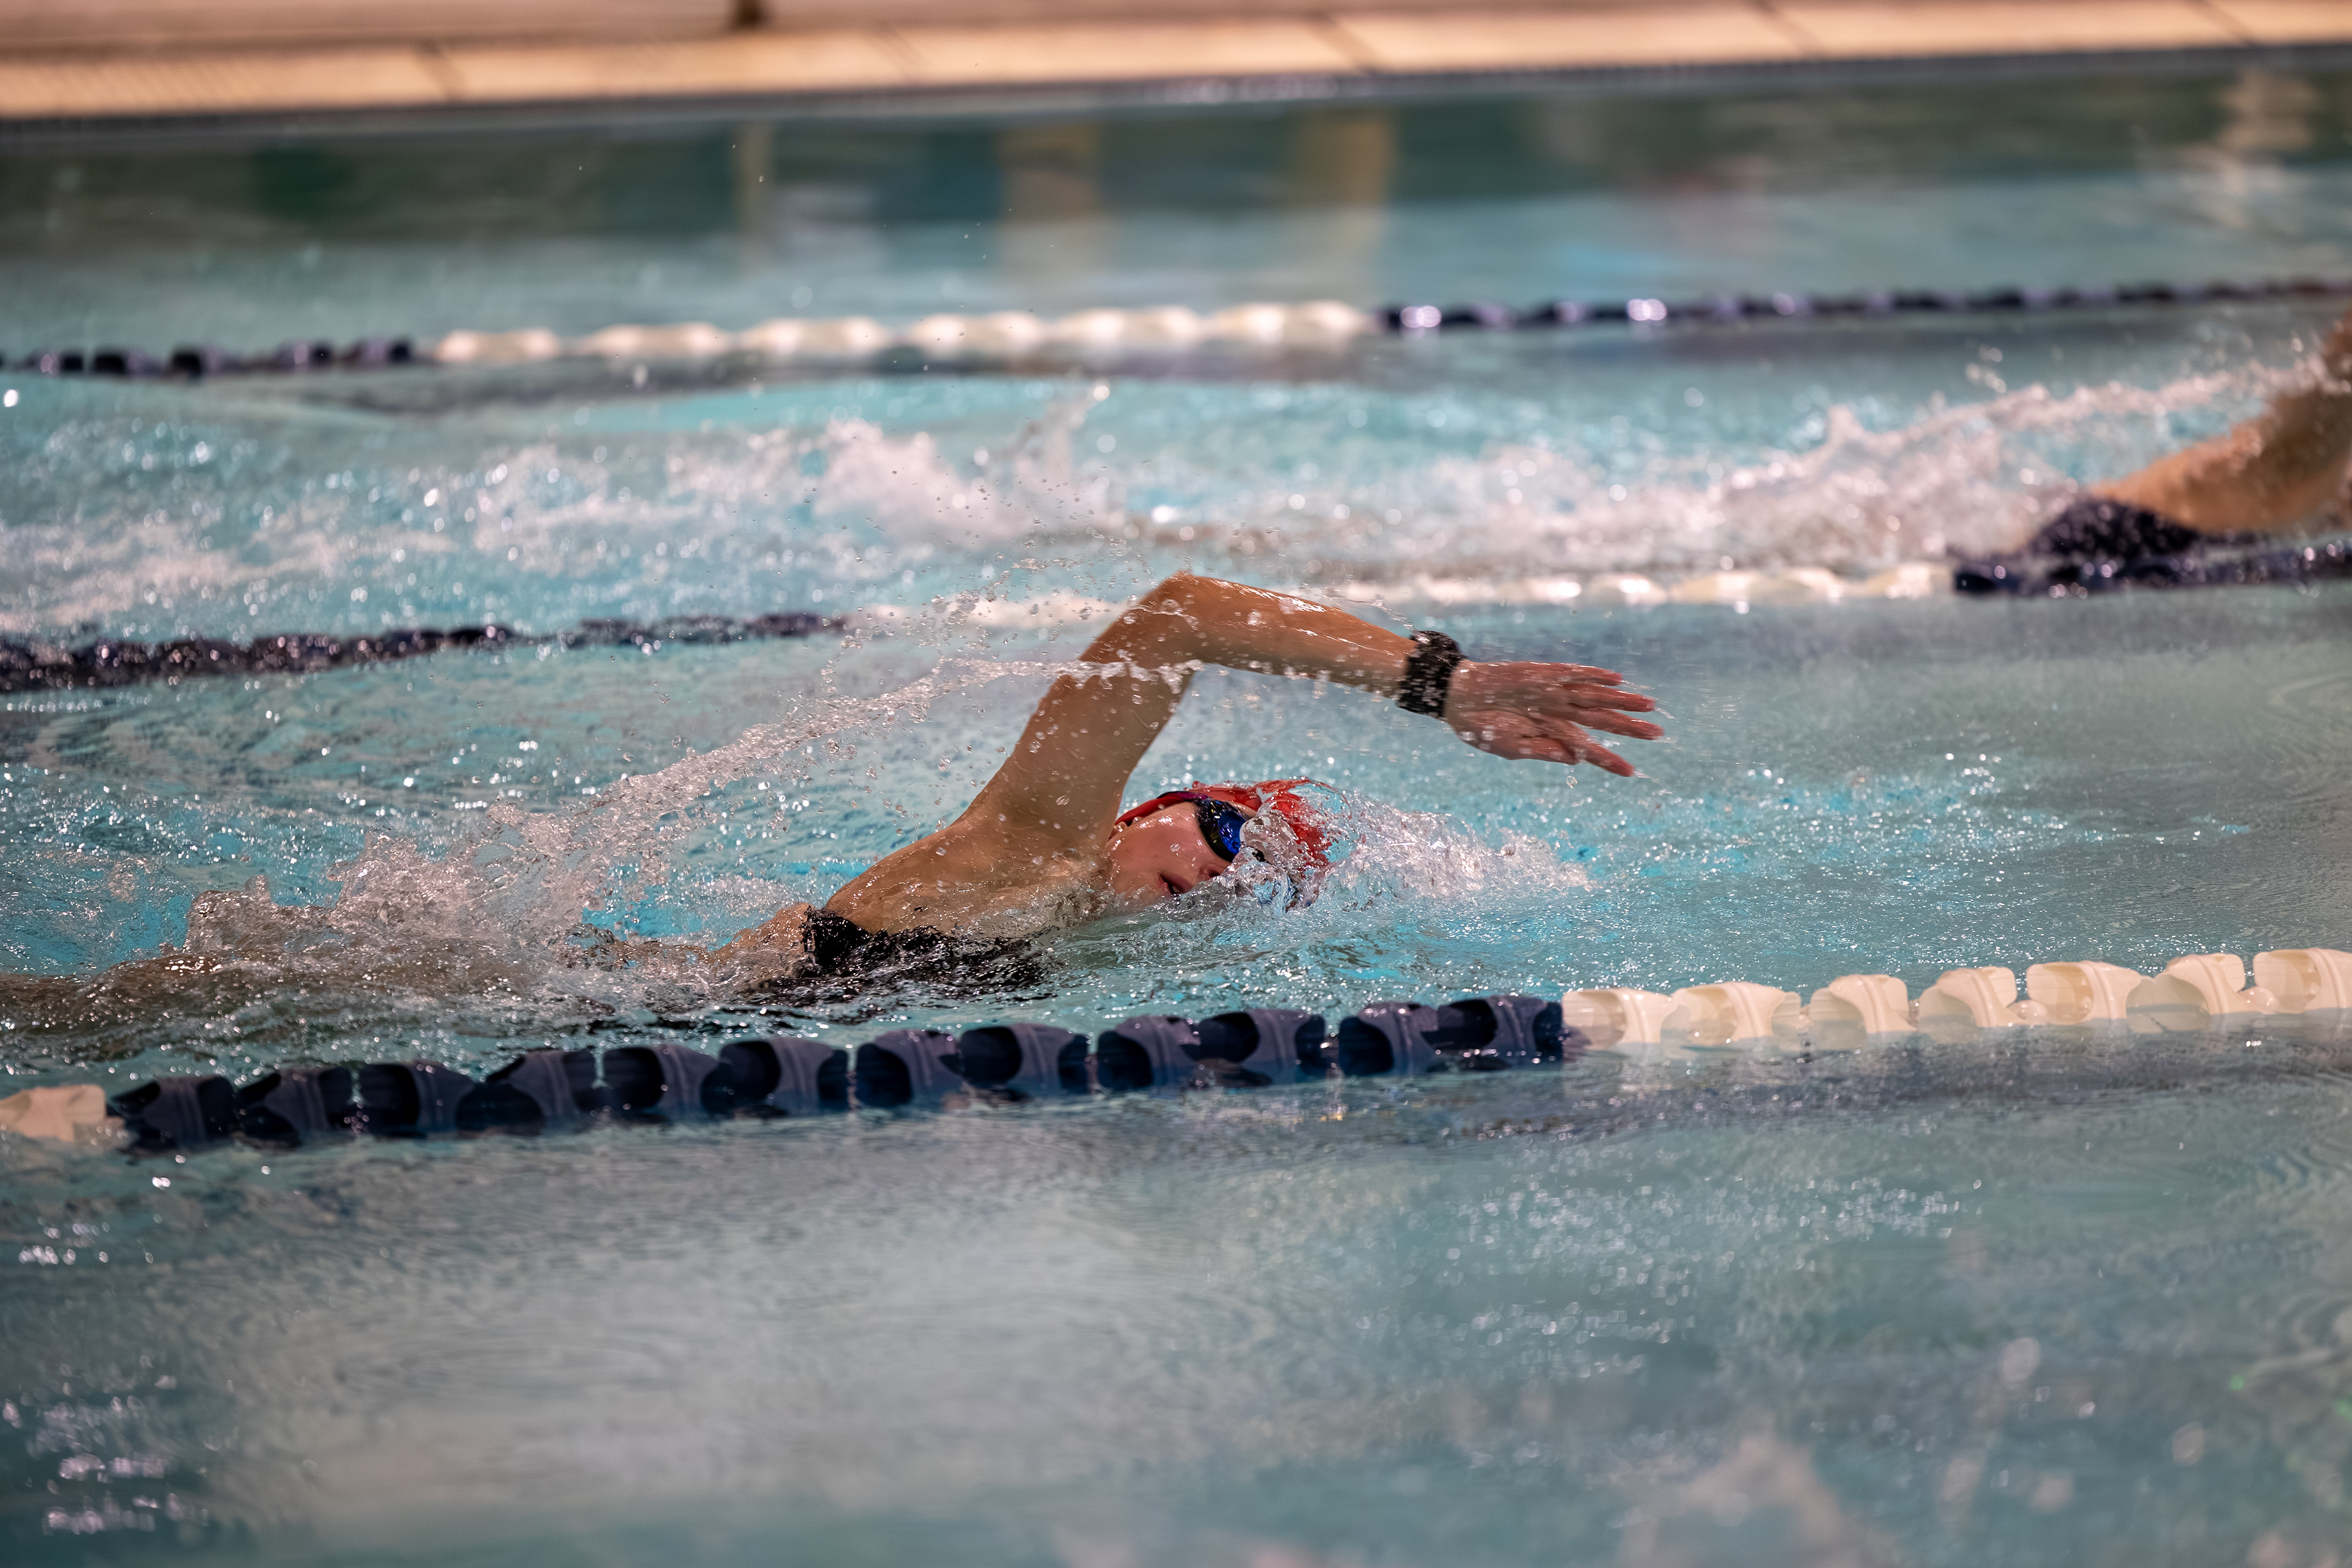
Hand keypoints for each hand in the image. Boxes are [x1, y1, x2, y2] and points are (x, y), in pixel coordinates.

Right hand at [1441, 660, 1661, 775]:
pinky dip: (1593, 675)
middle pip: (1601, 719)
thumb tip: (1576, 760)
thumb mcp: (1511, 748)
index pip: (1588, 749)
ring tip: (1649, 704)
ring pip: (1595, 695)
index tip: (1632, 772)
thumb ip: (1543, 751)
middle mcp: (1559, 712)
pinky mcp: (1543, 673)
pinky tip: (1615, 678)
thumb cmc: (1481, 728)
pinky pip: (1573, 673)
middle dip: (1629, 727)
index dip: (1609, 760)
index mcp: (1551, 734)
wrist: (1458, 698)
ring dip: (1621, 699)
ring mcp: (1553, 692)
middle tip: (1658, 734)